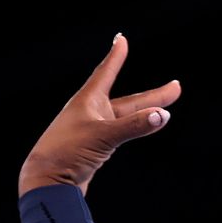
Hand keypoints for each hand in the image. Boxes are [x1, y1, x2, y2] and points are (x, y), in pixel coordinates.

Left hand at [19, 34, 179, 197]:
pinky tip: (139, 128)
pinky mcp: (93, 150)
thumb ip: (134, 126)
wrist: (46, 183)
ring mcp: (92, 132)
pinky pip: (119, 134)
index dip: (116, 56)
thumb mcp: (103, 137)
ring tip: (164, 110)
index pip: (106, 72)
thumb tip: (162, 115)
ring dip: (145, 113)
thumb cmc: (66, 154)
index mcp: (87, 101)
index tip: (121, 39)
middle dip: (152, 96)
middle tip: (175, 87)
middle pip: (128, 101)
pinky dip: (133, 129)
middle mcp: (90, 114)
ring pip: (126, 119)